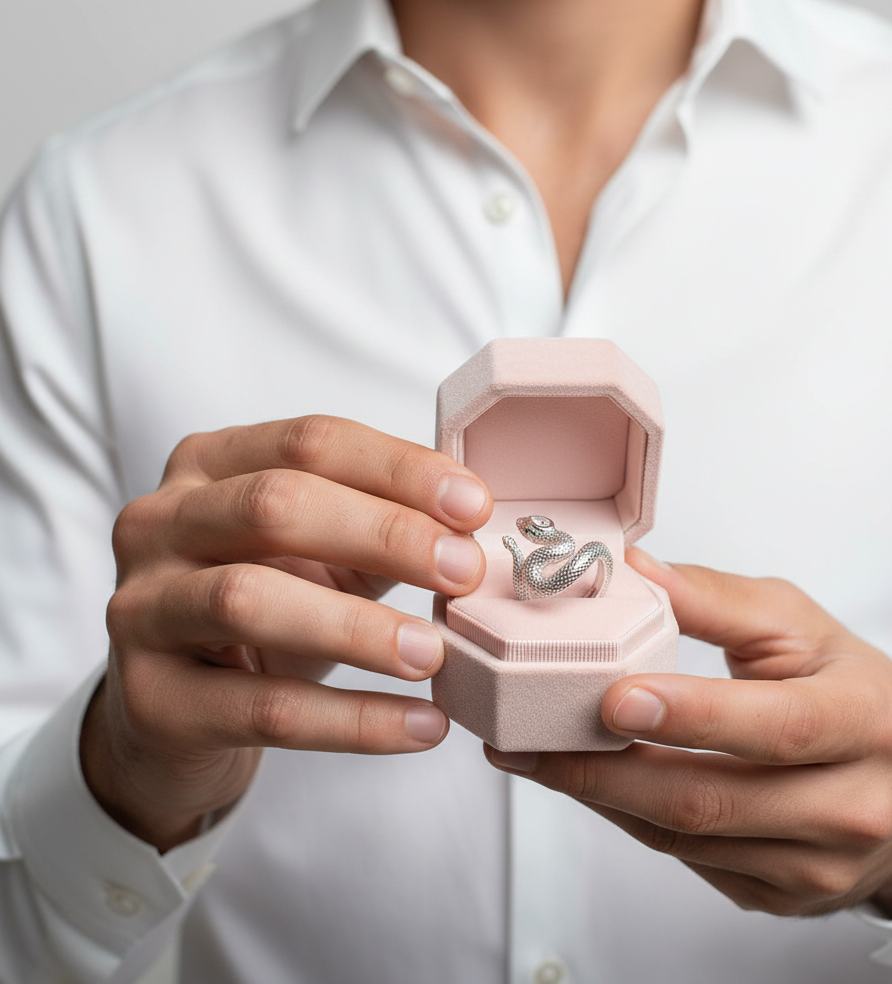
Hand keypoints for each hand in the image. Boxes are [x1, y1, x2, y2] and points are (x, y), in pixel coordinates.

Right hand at [83, 416, 491, 851]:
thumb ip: (377, 529)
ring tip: (435, 652)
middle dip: (385, 534)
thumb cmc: (262, 612)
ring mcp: (141, 609)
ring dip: (359, 626)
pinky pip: (263, 710)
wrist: (177, 715)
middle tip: (464, 571)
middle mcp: (159, 523)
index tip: (474, 505)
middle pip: (274, 506)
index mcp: (208, 465)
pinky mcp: (151, 701)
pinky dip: (353, 720)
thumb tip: (472, 529)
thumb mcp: (315, 554)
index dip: (398, 469)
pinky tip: (421, 725)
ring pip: (249, 600)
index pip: (309, 443)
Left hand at [486, 550, 891, 918]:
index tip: (614, 698)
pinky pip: (688, 861)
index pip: (774, 727)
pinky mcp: (782, 895)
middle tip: (531, 739)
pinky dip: (629, 819)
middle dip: (606, 770)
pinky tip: (591, 783)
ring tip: (538, 756)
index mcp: (864, 721)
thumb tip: (632, 570)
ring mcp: (817, 866)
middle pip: (712, 799)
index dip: (692, 716)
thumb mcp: (799, 624)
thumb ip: (714, 597)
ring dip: (601, 796)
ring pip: (686, 838)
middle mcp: (852, 805)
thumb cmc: (851, 690)